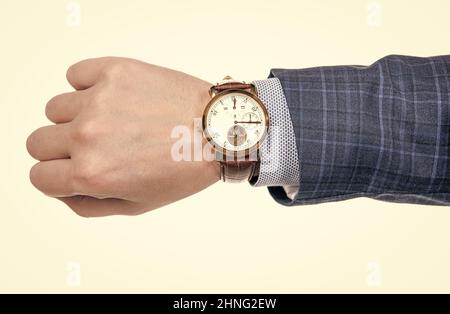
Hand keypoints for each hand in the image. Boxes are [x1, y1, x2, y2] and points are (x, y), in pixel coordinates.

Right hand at [27, 57, 218, 216]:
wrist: (217, 130)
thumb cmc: (184, 169)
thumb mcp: (137, 205)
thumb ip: (88, 204)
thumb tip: (62, 188)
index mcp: (92, 173)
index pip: (38, 177)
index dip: (55, 177)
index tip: (71, 171)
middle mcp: (88, 135)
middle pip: (38, 142)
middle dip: (60, 150)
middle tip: (93, 147)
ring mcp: (100, 99)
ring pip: (55, 108)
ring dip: (75, 117)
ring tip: (112, 121)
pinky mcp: (115, 71)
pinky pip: (76, 74)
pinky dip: (86, 85)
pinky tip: (113, 97)